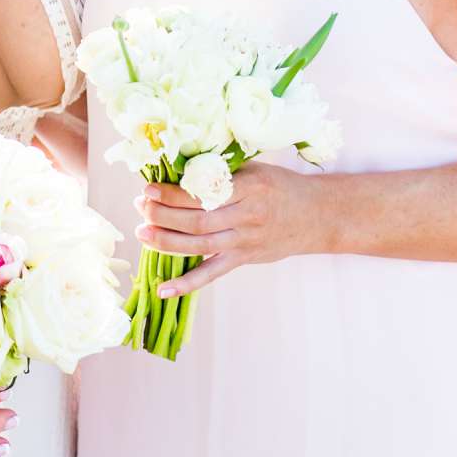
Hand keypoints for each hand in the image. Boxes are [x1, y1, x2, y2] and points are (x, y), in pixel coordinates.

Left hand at [138, 162, 334, 296]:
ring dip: (166, 242)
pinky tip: (163, 289)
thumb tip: (175, 168)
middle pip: (198, 220)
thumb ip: (221, 170)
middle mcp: (248, 215)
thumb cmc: (280, 186)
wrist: (316, 215)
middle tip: (140, 207)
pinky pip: (212, 274)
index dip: (173, 193)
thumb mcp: (254, 168)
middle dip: (163, 215)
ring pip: (200, 246)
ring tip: (142, 233)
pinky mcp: (244, 259)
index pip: (205, 192)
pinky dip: (187, 284)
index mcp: (250, 186)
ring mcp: (246, 241)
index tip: (149, 188)